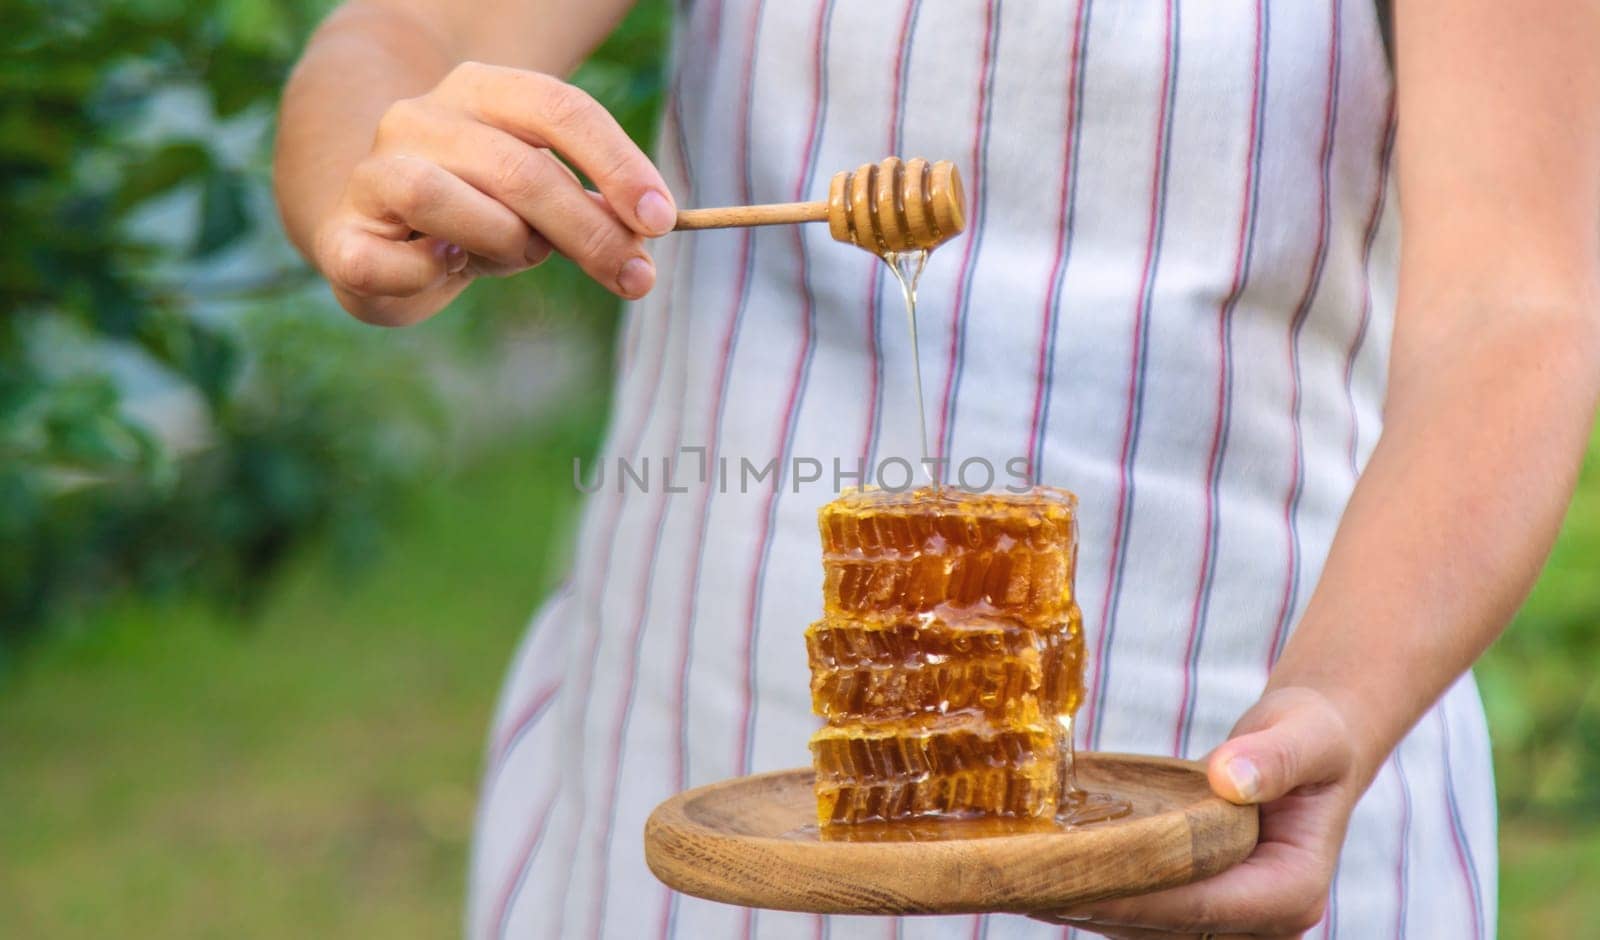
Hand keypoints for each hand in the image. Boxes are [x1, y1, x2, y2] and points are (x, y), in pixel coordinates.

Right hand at [313, 61, 675, 324]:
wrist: (382, 237)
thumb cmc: (481, 217)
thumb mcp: (545, 204)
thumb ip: (593, 210)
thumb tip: (645, 234)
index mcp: (483, 91)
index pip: (561, 109)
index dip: (617, 165)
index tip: (661, 221)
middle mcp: (423, 116)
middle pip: (521, 167)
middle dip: (590, 231)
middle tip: (636, 277)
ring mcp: (376, 169)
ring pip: (446, 201)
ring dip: (503, 244)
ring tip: (509, 254)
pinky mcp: (344, 233)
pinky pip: (390, 262)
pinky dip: (428, 276)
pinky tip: (443, 269)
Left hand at [1034, 687, 1361, 938]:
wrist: (1311, 747)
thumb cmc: (1312, 736)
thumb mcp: (1305, 734)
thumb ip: (1274, 757)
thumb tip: (1228, 778)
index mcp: (1292, 892)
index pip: (1201, 905)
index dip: (1135, 897)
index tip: (1072, 882)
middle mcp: (1263, 922)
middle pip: (1165, 924)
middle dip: (1094, 905)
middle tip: (1020, 883)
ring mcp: (1232, 921)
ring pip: (1146, 926)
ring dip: (1085, 905)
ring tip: (1016, 880)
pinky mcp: (1202, 907)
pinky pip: (1143, 910)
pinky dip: (1097, 893)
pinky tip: (1044, 871)